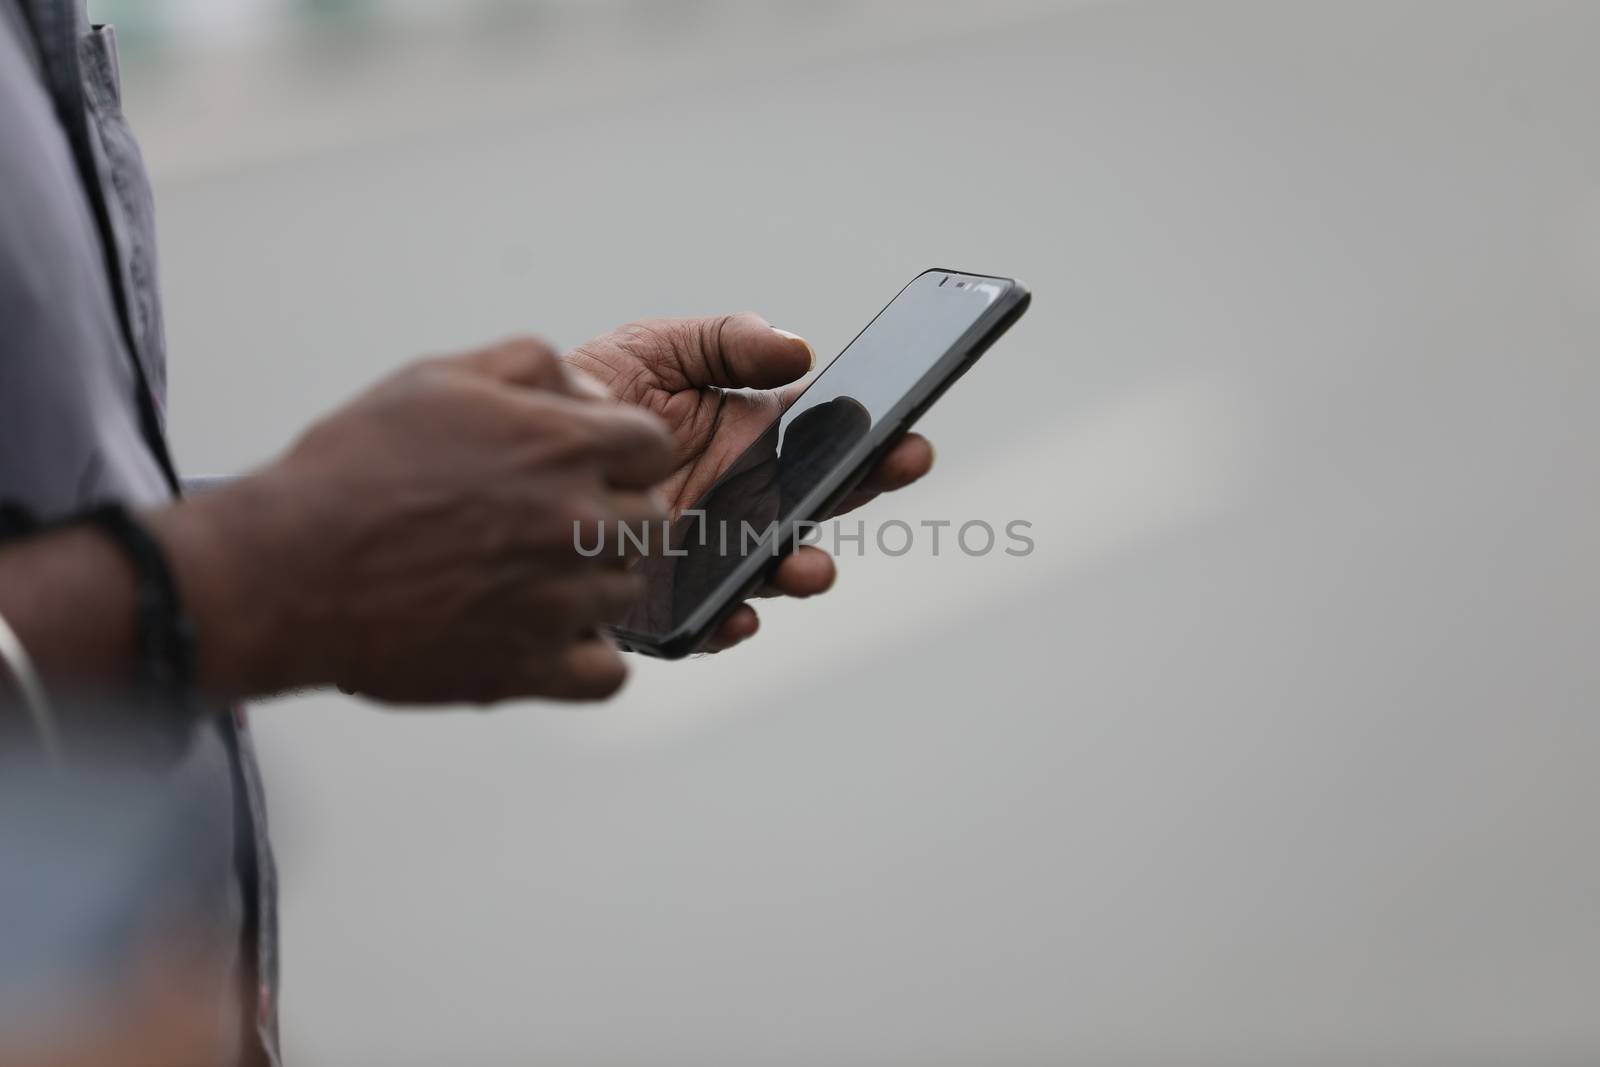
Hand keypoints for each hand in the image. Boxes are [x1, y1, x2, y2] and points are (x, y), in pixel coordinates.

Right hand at [159, 338, 673, 704]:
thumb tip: (590, 390)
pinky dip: (586, 657)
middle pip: (651, 519)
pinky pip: (608, 674)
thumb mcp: (437, 379)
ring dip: (593, 581)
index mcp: (560, 447)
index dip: (624, 452)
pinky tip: (547, 635)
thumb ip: (530, 368)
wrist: (283, 570)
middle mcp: (574, 523)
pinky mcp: (528, 669)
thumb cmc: (352, 470)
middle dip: (612, 513)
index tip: (591, 464)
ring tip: (529, 574)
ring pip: (628, 591)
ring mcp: (558, 602)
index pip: (654, 446)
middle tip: (553, 520)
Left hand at [565, 314, 934, 650]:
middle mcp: (742, 500)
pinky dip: (727, 620)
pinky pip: (705, 620)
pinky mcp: (665, 598)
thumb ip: (725, 342)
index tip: (907, 434)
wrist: (510, 451)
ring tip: (809, 567)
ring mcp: (709, 551)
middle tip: (899, 469)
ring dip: (800, 570)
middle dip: (862, 488)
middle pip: (818, 502)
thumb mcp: (656, 348)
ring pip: (772, 569)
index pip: (826, 440)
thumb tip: (800, 349)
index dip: (873, 439)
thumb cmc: (590, 395)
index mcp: (751, 439)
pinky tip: (737, 614)